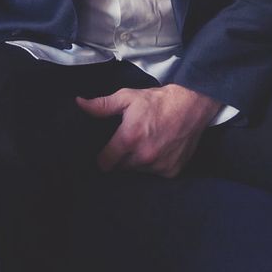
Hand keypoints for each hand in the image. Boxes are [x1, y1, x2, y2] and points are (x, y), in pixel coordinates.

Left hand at [76, 83, 221, 177]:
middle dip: (120, 158)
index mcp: (129, 138)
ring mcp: (159, 166)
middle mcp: (143, 156)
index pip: (105, 162)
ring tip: (143, 144)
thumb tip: (79, 104)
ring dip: (137, 162)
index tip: (104, 152)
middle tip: (127, 143)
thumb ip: (102, 105)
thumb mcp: (127, 97)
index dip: (102, 157)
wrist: (191, 104)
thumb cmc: (156, 101)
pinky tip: (158, 150)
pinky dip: (154, 165)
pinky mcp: (172, 171)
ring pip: (138, 171)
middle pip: (121, 167)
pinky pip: (155, 174)